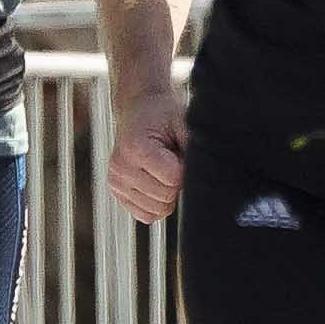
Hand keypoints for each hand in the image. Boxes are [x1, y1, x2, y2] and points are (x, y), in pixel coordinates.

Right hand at [109, 78, 184, 225]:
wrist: (140, 108)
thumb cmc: (164, 114)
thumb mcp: (185, 124)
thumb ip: (194, 152)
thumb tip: (208, 177)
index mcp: (136, 149)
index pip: (173, 180)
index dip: (187, 169)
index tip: (182, 152)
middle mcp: (121, 168)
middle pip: (165, 197)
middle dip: (178, 181)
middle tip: (173, 159)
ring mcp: (116, 182)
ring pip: (157, 210)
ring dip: (168, 193)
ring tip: (164, 168)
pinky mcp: (117, 192)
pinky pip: (146, 215)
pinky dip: (157, 203)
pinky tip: (157, 182)